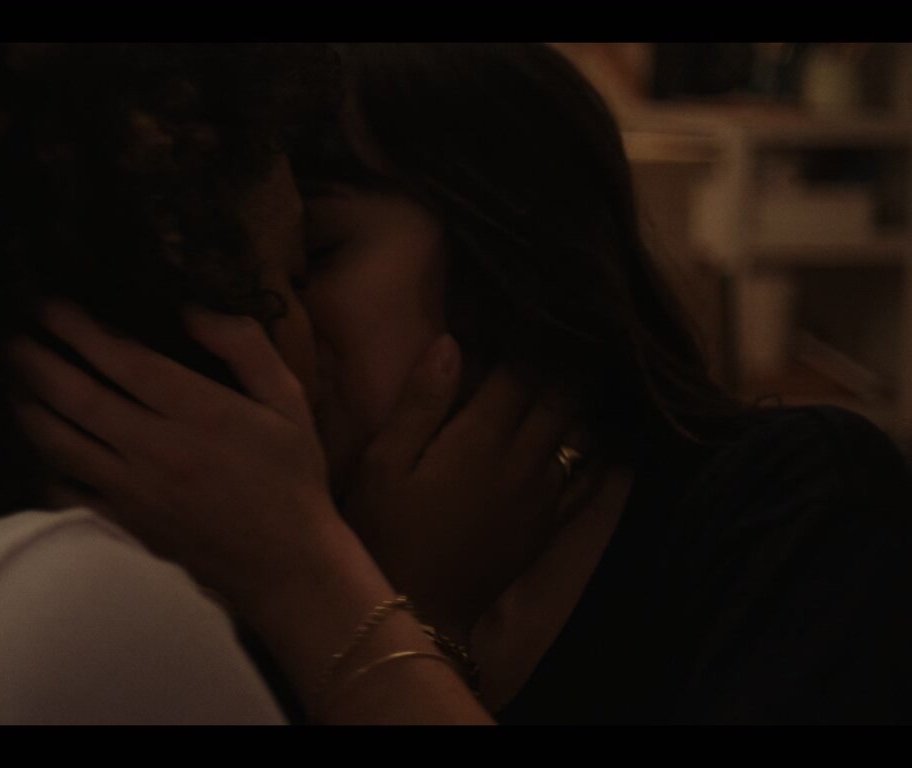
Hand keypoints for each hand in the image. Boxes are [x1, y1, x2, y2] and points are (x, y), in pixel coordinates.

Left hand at [8, 302, 344, 611]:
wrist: (286, 567)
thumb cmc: (291, 479)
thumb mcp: (288, 402)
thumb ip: (245, 347)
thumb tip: (192, 309)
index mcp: (199, 414)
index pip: (124, 361)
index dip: (79, 330)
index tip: (48, 304)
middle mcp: (156, 450)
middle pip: (77, 398)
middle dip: (35, 361)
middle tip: (6, 335)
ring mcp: (133, 491)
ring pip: (60, 444)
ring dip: (27, 408)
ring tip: (8, 380)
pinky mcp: (124, 525)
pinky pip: (66, 492)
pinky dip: (41, 466)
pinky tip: (33, 444)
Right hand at [342, 335, 587, 635]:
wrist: (416, 610)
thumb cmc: (385, 531)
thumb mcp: (384, 463)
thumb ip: (421, 402)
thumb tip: (453, 343)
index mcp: (481, 438)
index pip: (520, 369)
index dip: (524, 335)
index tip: (521, 310)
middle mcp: (524, 460)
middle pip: (563, 394)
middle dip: (565, 359)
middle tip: (563, 329)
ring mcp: (543, 494)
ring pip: (580, 431)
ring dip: (581, 397)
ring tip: (584, 367)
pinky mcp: (547, 523)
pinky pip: (588, 477)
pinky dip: (597, 450)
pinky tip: (602, 435)